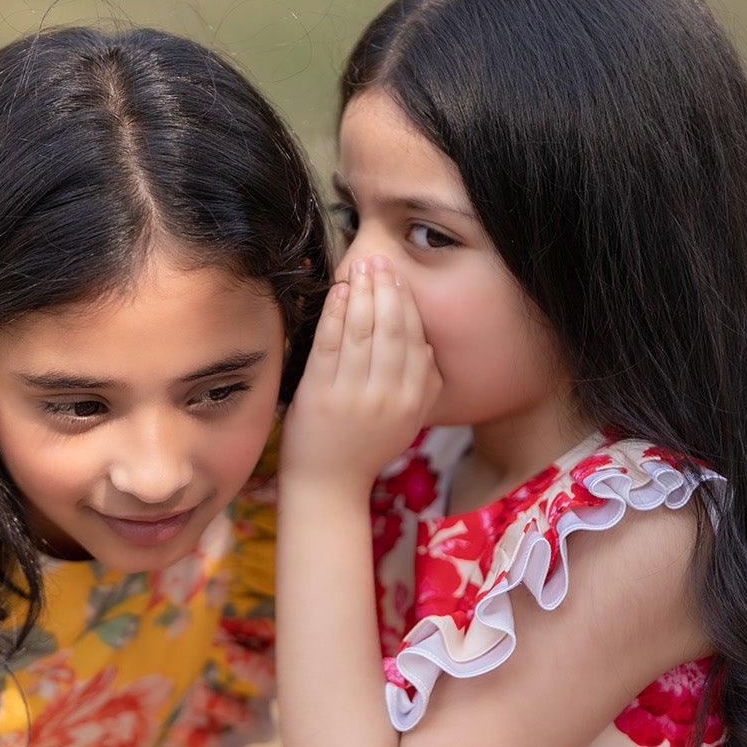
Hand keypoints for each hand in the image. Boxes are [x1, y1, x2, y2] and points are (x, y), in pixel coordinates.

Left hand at [282, 256, 441, 492]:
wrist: (328, 486)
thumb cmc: (365, 449)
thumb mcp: (408, 422)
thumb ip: (424, 387)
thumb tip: (427, 347)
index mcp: (411, 401)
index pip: (414, 340)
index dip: (406, 304)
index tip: (398, 278)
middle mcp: (386, 396)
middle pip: (390, 329)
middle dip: (386, 289)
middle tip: (379, 260)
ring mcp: (351, 395)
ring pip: (362, 332)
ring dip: (362, 293)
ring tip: (361, 266)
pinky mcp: (318, 394)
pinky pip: (330, 344)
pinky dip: (336, 314)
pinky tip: (339, 292)